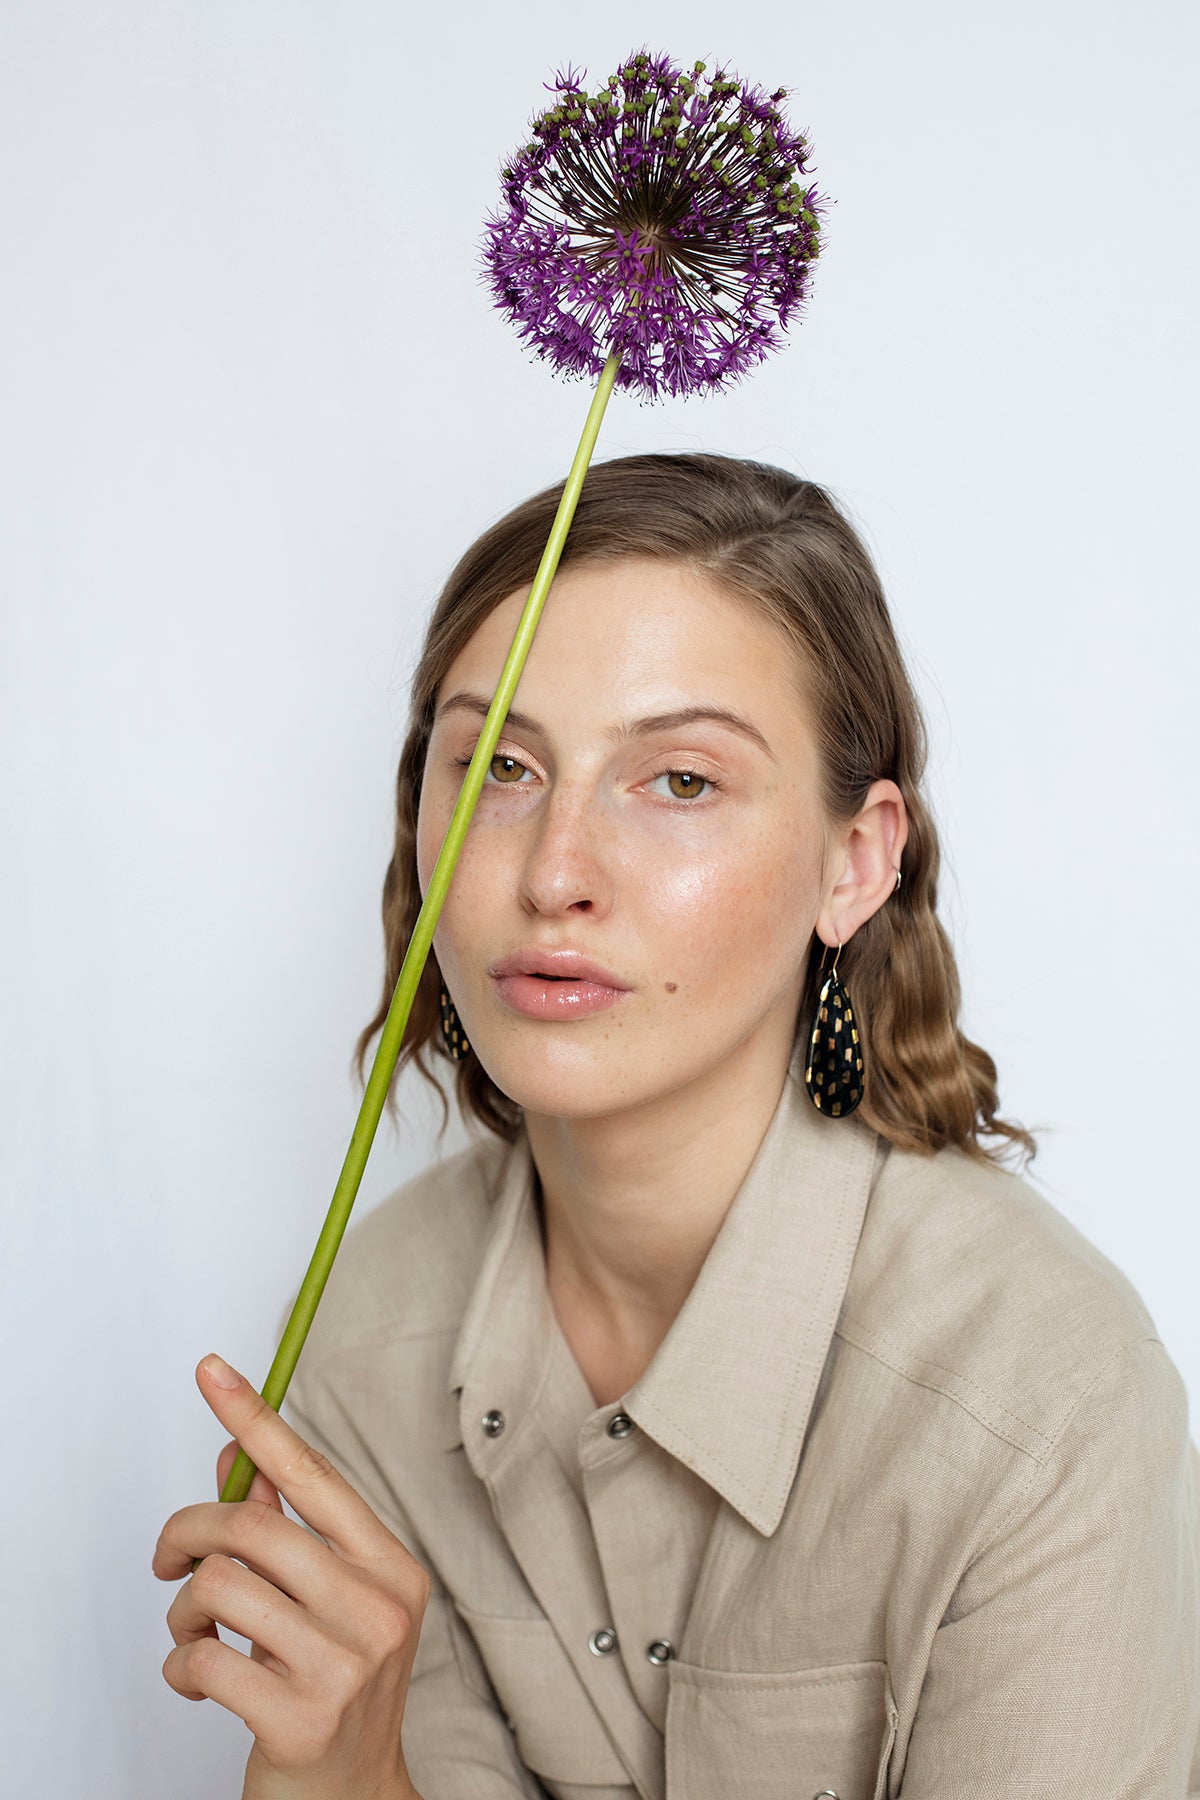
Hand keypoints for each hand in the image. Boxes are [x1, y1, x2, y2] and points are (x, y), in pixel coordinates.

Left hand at [154, 1354, 428, 1799]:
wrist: (353, 1797)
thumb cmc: (335, 1688)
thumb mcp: (323, 1599)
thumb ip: (284, 1525)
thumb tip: (236, 1452)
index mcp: (390, 1565)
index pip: (312, 1473)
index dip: (256, 1417)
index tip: (212, 1370)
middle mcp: (378, 1607)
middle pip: (251, 1527)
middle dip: (186, 1533)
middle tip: (168, 1559)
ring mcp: (345, 1664)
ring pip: (219, 1587)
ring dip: (184, 1611)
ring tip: (197, 1634)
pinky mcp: (301, 1717)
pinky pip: (204, 1659)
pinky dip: (181, 1666)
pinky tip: (202, 1680)